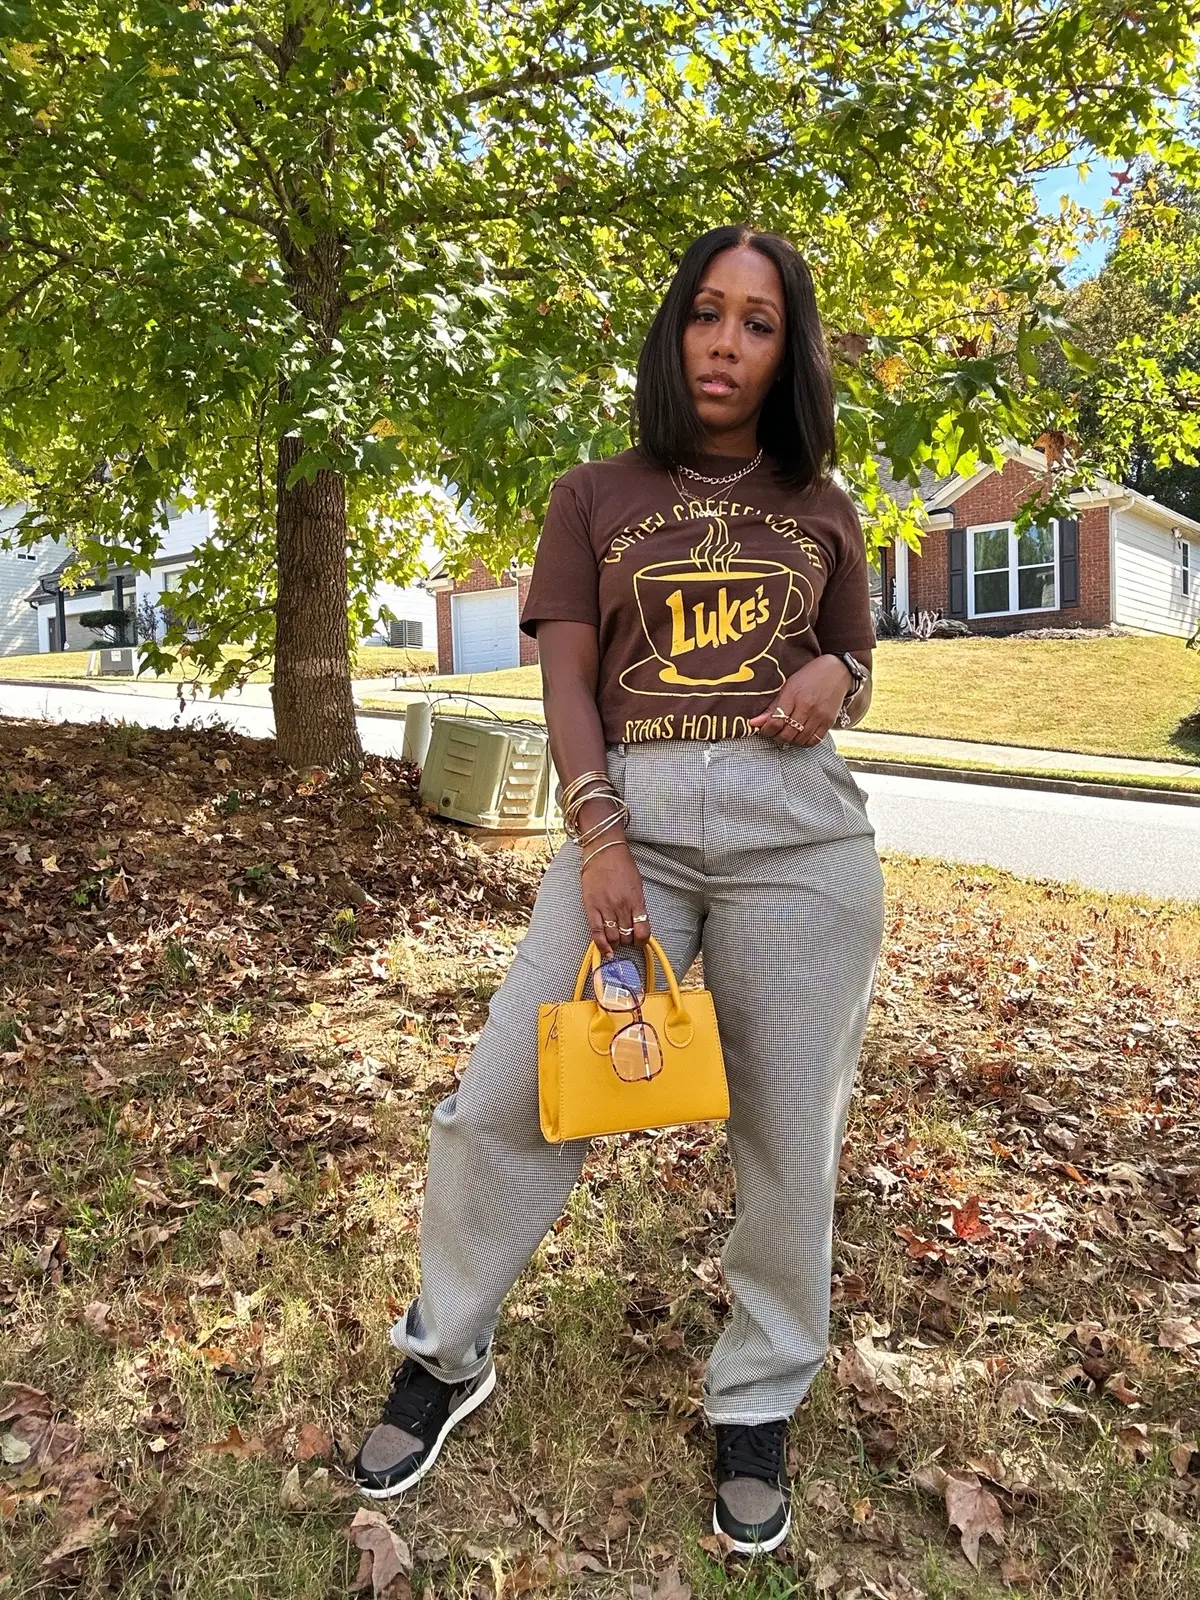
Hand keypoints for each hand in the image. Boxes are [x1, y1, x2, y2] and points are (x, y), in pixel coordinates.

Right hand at [580, 840, 650, 955]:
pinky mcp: (591, 907)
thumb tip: (638, 924)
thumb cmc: (622, 866)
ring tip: (616, 940)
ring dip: (616, 943)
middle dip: (628, 941)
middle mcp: (622, 906)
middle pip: (627, 936)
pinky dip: (601, 945)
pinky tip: (606, 952)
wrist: (604, 852)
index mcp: (636, 900)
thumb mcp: (638, 885)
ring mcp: (605, 907)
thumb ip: (638, 905)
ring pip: (613, 937)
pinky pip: (596, 932)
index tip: (640, 941)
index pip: (643, 930)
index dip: (642, 941)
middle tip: (626, 938)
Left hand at [750, 654, 852, 744]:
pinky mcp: (829, 722)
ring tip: (786, 733)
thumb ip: (772, 707)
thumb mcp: (788, 687)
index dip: (766, 730)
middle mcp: (807, 708)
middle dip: (776, 736)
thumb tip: (754, 723)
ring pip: (799, 740)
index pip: (775, 722)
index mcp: (793, 696)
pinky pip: (813, 741)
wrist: (836, 671)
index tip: (763, 728)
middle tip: (774, 732)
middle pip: (786, 734)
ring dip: (789, 740)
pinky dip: (804, 742)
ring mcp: (819, 716)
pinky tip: (800, 735)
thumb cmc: (809, 676)